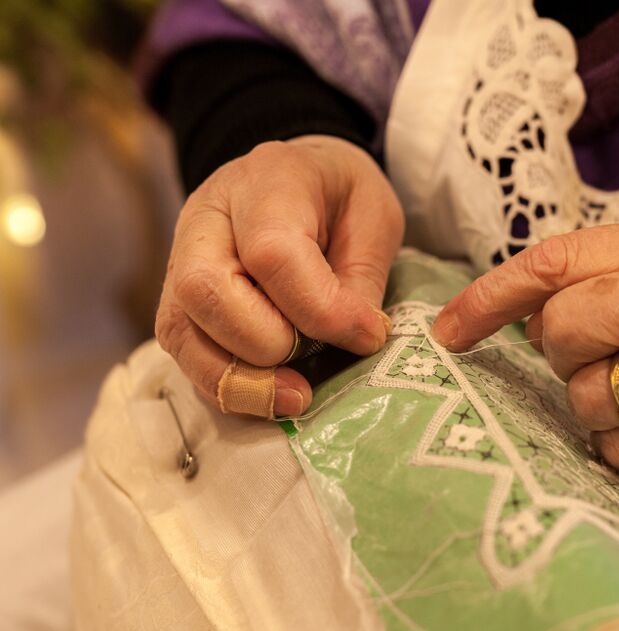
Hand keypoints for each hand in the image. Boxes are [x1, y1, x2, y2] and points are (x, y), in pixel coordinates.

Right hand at [156, 136, 402, 415]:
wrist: (295, 179)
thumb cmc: (340, 199)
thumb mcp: (375, 217)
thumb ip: (362, 277)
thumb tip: (355, 339)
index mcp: (267, 181)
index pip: (273, 253)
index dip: (321, 310)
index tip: (368, 335)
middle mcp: (207, 217)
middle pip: (204, 290)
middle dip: (266, 343)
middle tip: (317, 361)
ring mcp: (180, 258)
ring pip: (181, 329)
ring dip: (239, 379)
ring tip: (296, 396)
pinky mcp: (177, 301)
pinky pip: (183, 353)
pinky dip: (225, 385)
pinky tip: (269, 395)